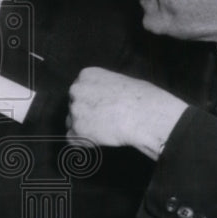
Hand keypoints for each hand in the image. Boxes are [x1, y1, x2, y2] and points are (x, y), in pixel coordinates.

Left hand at [67, 67, 187, 159]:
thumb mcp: (120, 81)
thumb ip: (103, 89)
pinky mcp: (77, 131)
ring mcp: (75, 110)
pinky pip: (73, 140)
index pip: (79, 90)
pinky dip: (84, 142)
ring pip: (71, 122)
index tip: (100, 108)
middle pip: (73, 105)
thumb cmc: (141, 99)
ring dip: (84, 128)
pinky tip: (100, 139)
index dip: (89, 102)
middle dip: (84, 115)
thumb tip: (102, 100)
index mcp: (86, 75)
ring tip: (105, 129)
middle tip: (103, 121)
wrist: (145, 116)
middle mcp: (76, 90)